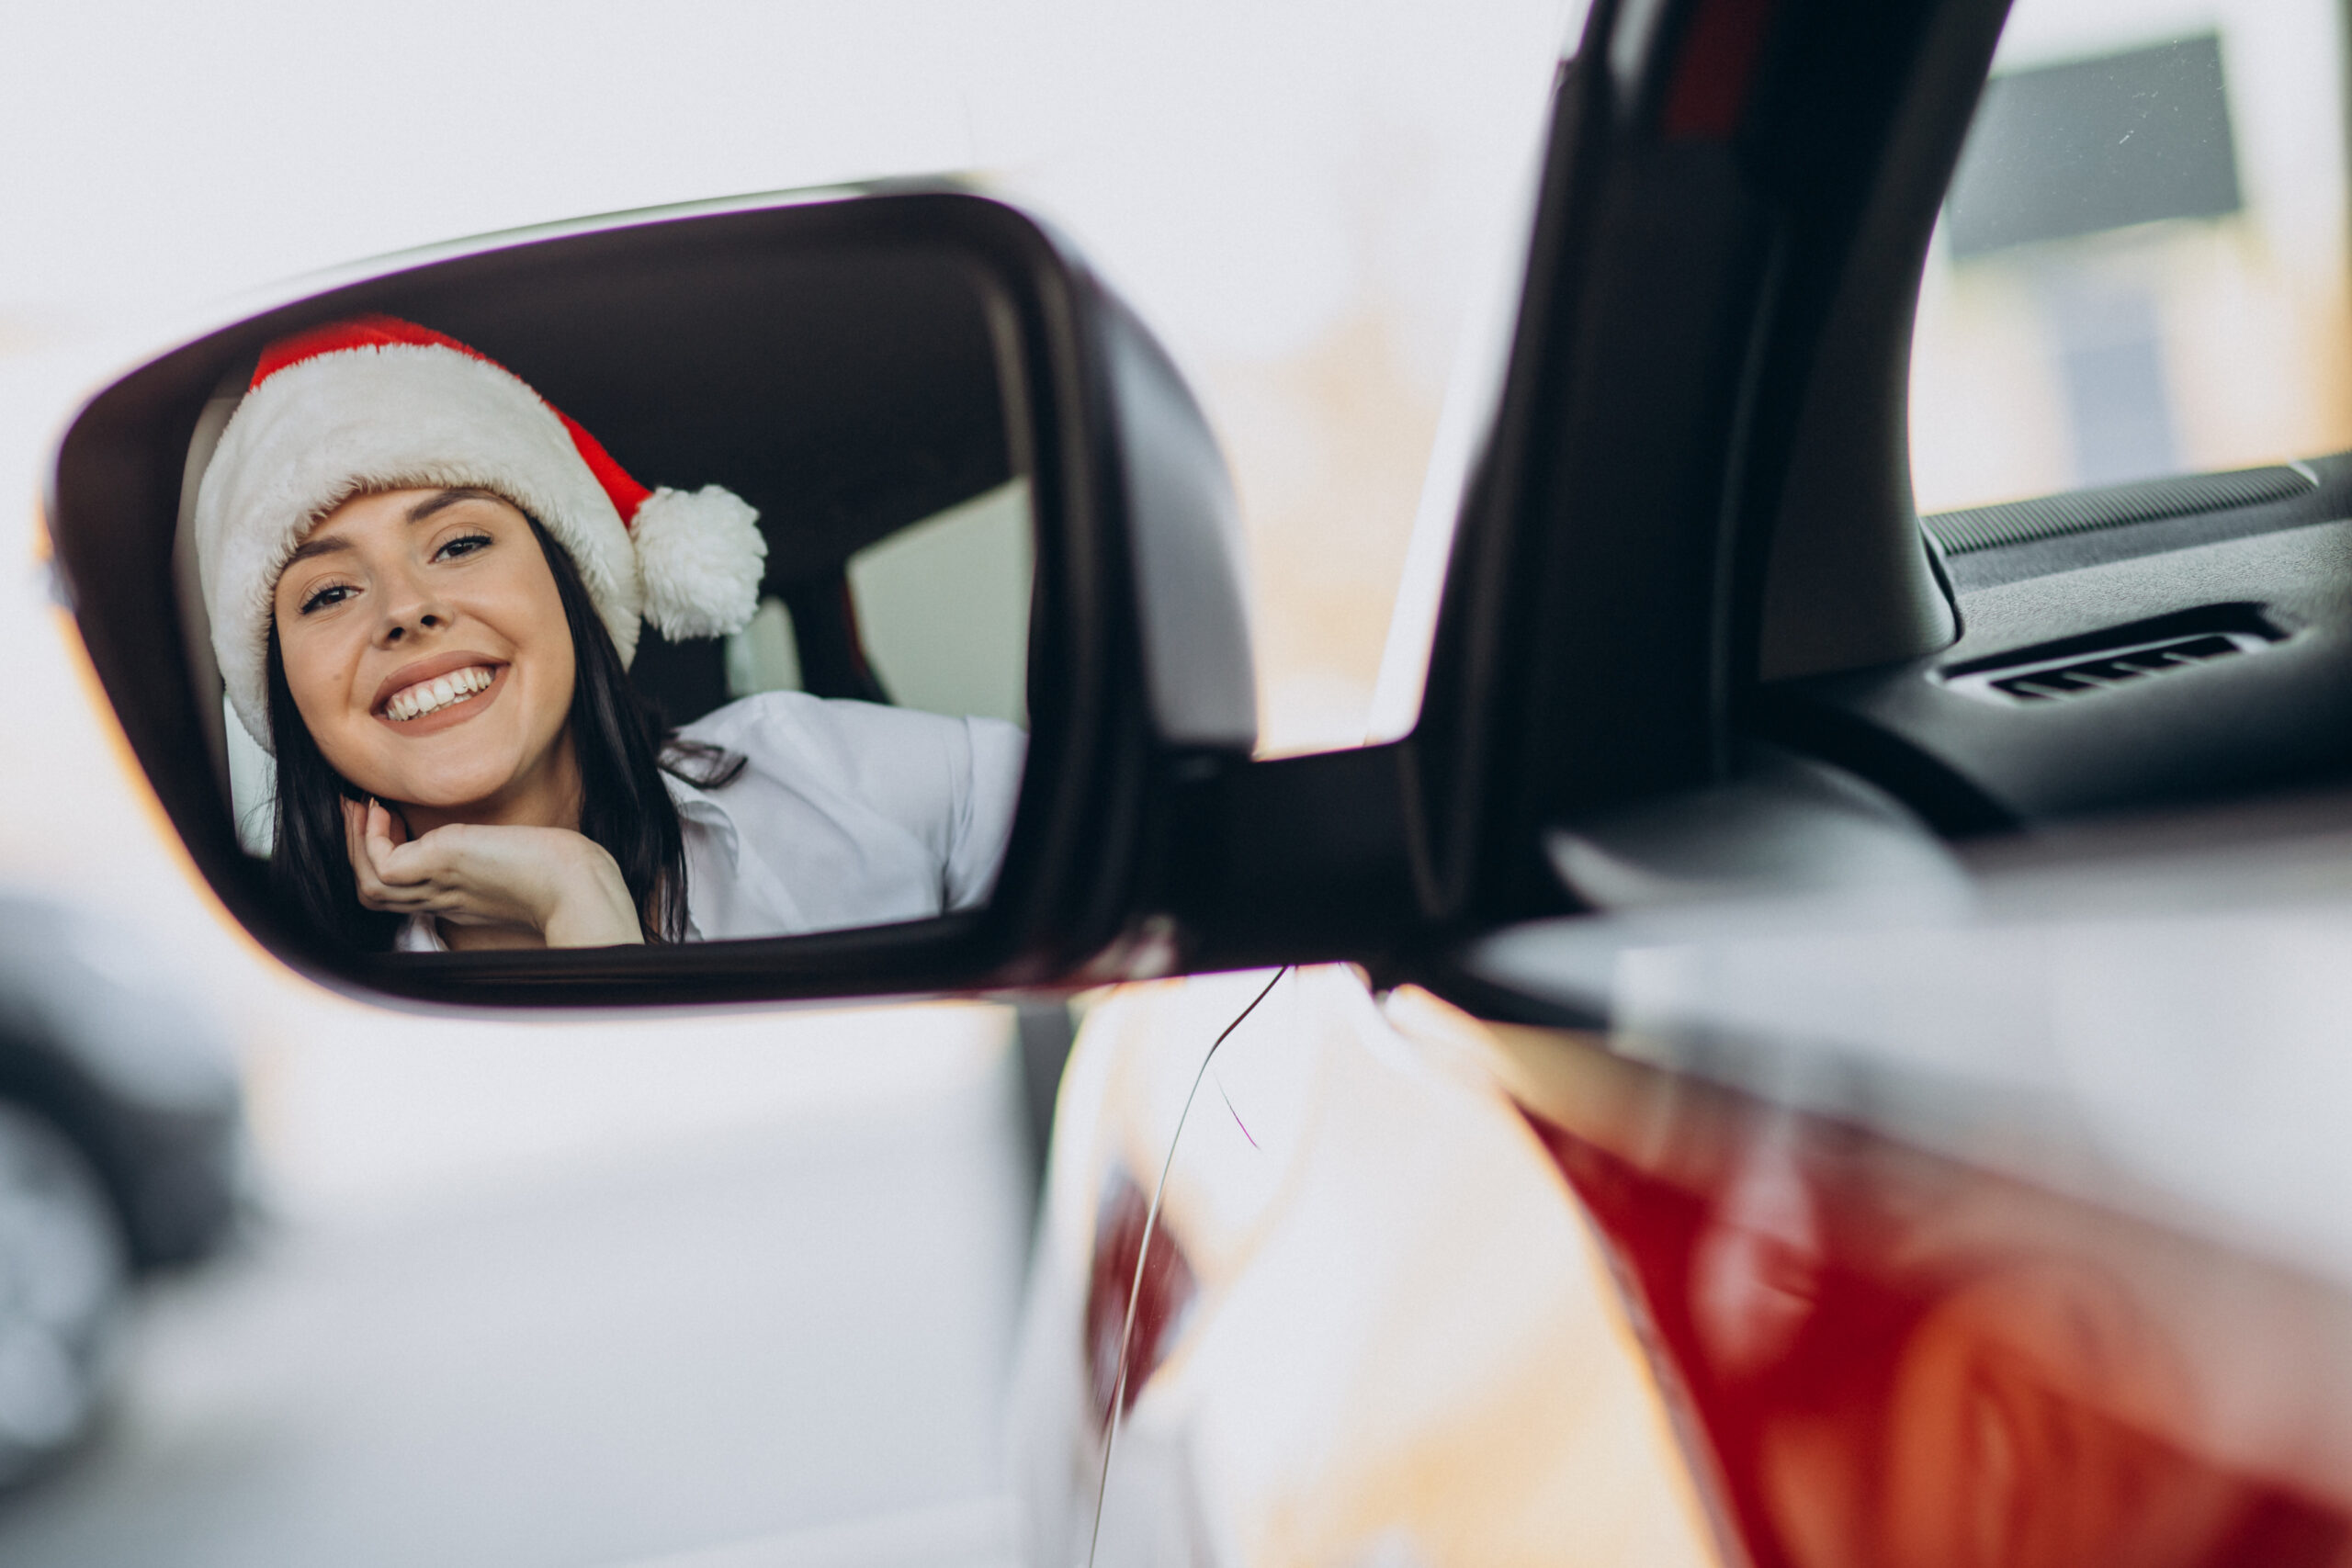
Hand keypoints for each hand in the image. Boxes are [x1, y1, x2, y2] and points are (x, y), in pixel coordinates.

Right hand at [342, 798, 645, 947]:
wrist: (576, 882)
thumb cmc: (561, 868)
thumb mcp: (514, 856)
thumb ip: (491, 851)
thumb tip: (483, 832)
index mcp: (460, 898)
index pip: (402, 892)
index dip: (382, 859)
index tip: (382, 822)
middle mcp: (443, 898)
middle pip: (375, 892)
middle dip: (357, 849)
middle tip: (356, 810)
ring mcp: (439, 886)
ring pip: (370, 884)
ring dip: (356, 842)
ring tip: (363, 806)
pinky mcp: (440, 868)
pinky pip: (382, 866)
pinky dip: (371, 839)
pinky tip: (384, 811)